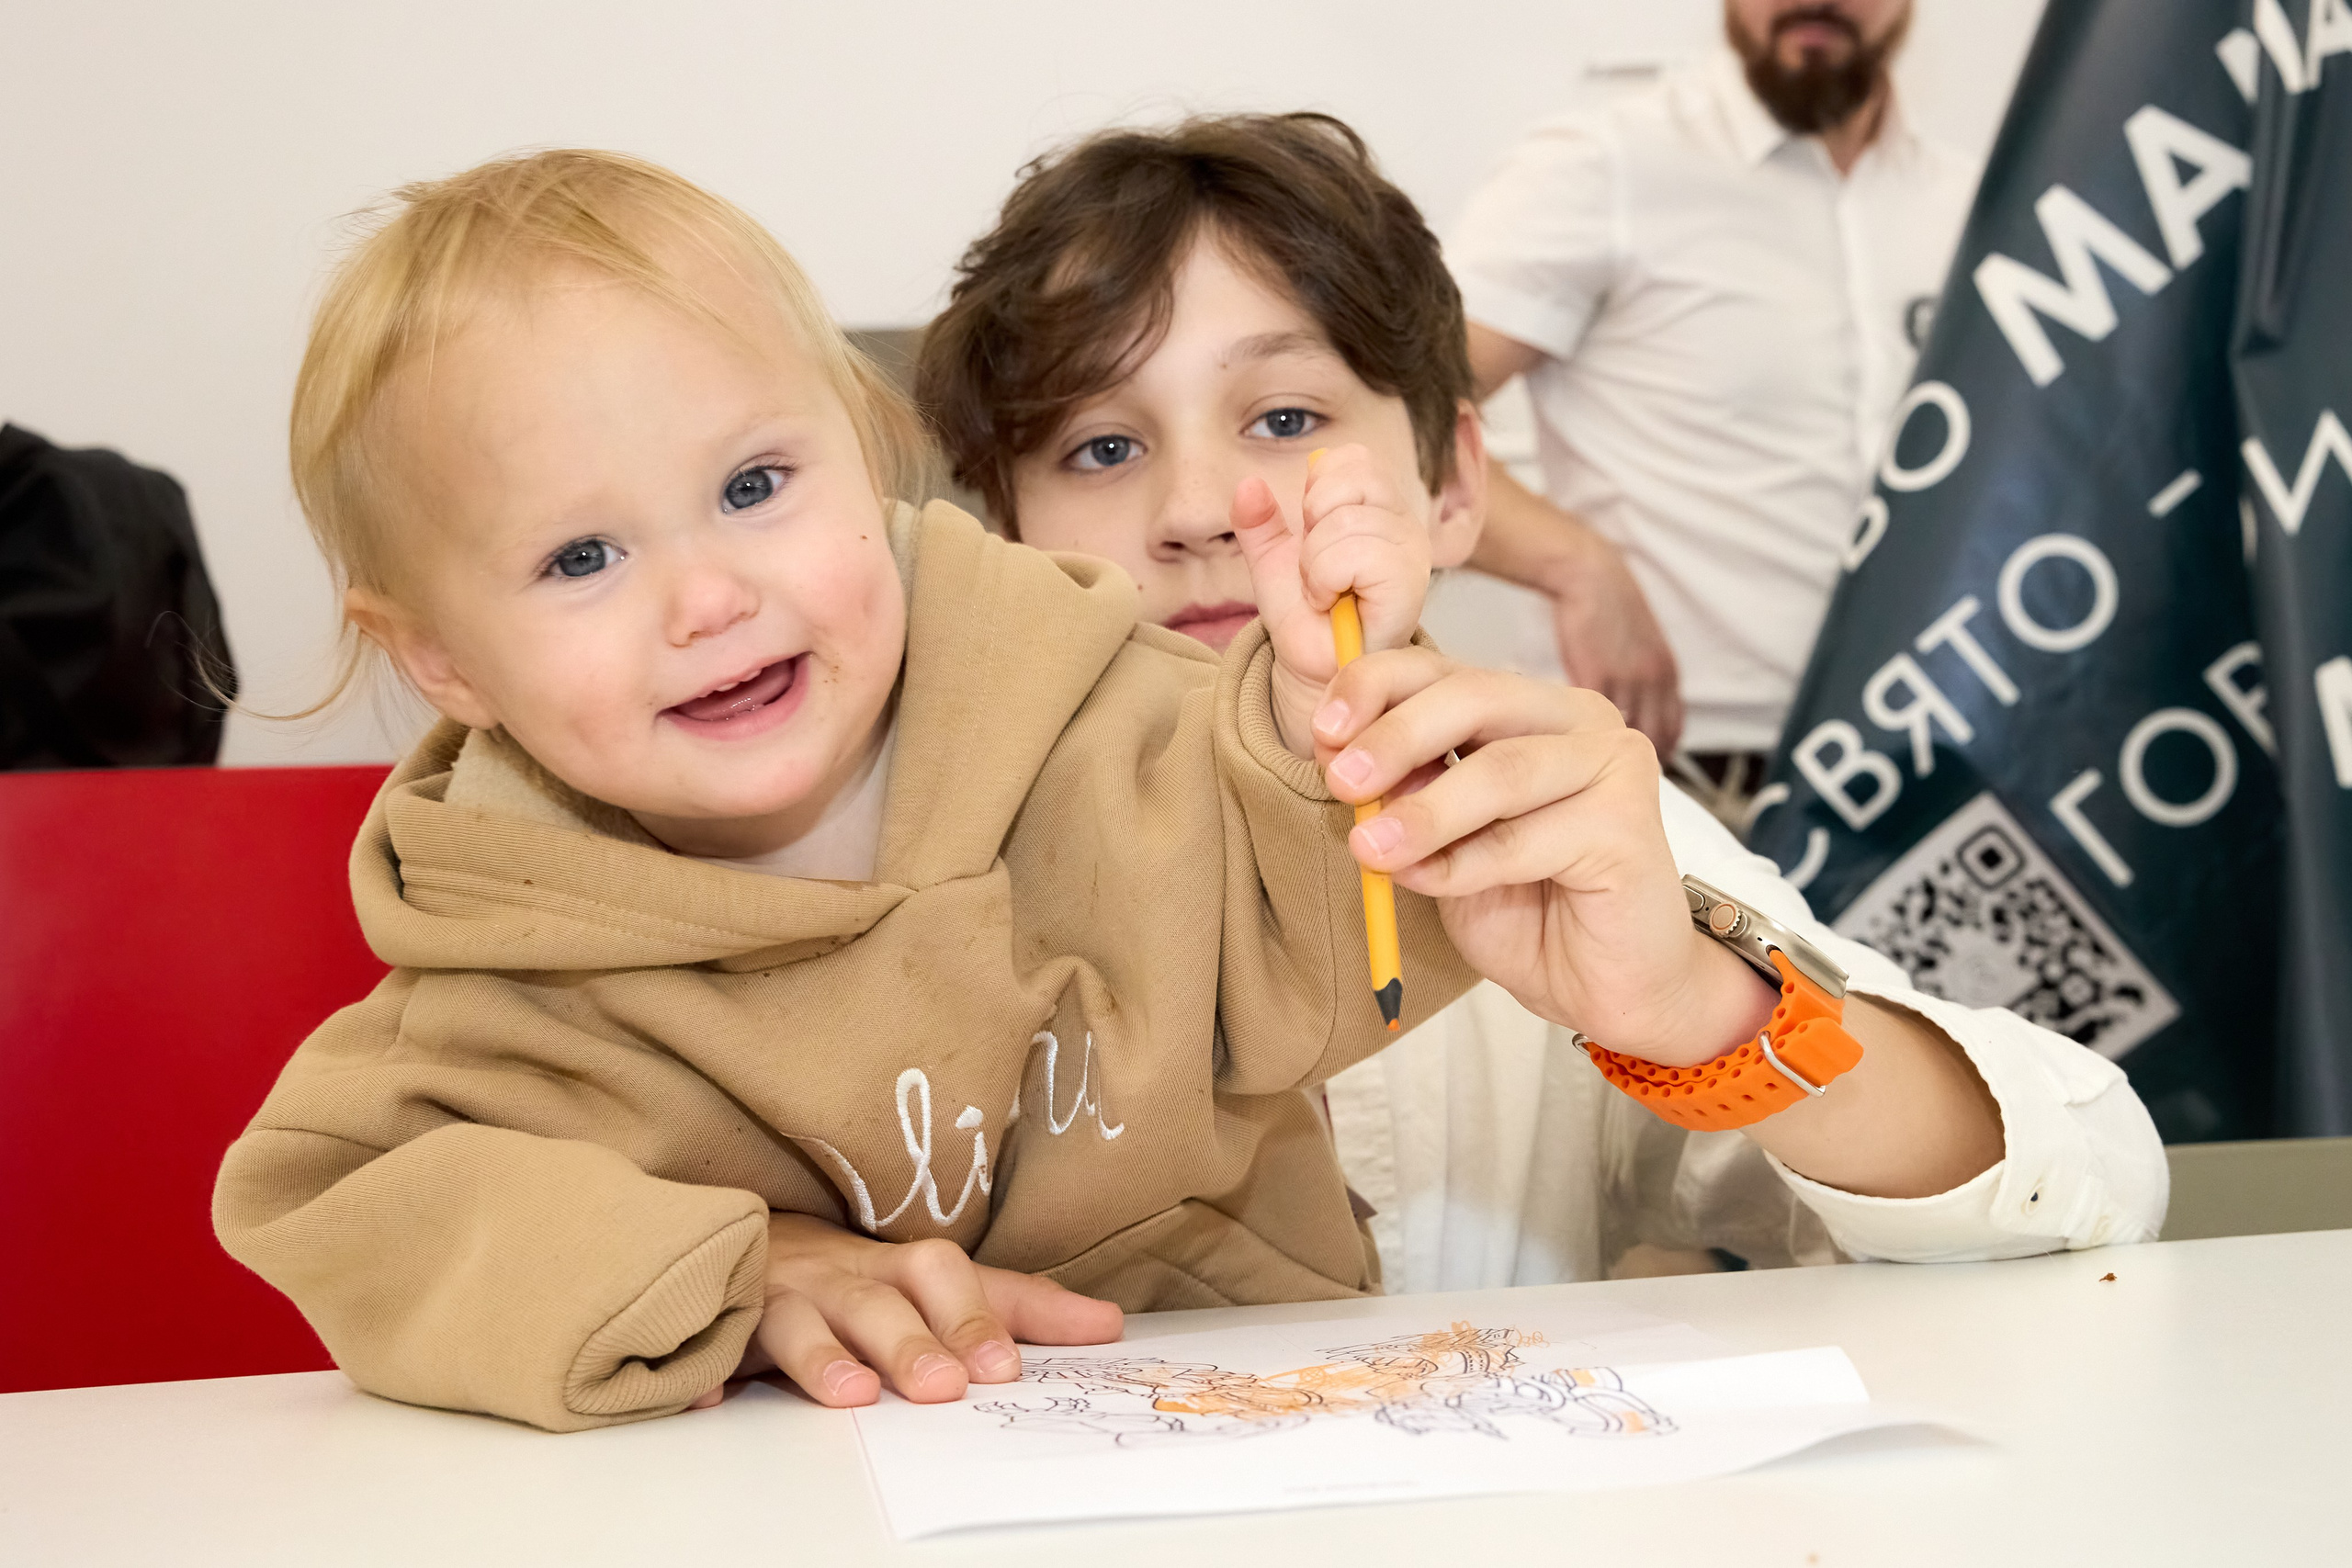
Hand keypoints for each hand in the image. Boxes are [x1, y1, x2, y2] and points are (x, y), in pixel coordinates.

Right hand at [688, 1213, 1122, 1410]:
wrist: (750, 1239)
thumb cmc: (857, 1277)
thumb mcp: (940, 1286)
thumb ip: (1018, 1307)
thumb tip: (1109, 1325)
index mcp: (901, 1270)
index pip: (956, 1279)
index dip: (985, 1317)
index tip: (1013, 1364)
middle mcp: (844, 1278)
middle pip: (882, 1299)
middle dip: (915, 1340)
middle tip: (947, 1386)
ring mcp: (781, 1298)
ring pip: (801, 1320)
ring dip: (825, 1357)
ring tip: (855, 1396)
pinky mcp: (724, 1323)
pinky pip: (710, 1341)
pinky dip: (704, 1370)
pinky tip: (710, 1398)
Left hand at [1231, 444, 1432, 757]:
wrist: (1318, 675)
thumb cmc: (1309, 623)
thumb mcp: (1273, 566)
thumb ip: (1259, 525)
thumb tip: (1246, 485)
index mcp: (1380, 510)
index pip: (1352, 458)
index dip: (1317, 490)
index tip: (1312, 537)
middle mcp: (1405, 526)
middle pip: (1346, 481)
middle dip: (1311, 528)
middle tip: (1318, 572)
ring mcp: (1413, 554)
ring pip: (1343, 520)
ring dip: (1315, 562)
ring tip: (1325, 592)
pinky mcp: (1409, 585)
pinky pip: (1355, 553)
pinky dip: (1326, 577)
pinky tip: (1333, 601)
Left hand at [1312, 649, 1770, 1065]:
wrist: (1606, 985)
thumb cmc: (1527, 906)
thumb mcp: (1444, 839)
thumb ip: (1411, 791)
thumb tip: (1346, 757)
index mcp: (1528, 707)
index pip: (1445, 670)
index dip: (1377, 688)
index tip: (1322, 731)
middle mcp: (1578, 720)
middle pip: (1474, 699)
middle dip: (1395, 736)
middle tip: (1341, 781)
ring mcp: (1613, 765)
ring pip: (1500, 770)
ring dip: (1423, 811)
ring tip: (1368, 846)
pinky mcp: (1630, 826)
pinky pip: (1525, 840)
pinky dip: (1463, 865)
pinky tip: (1428, 883)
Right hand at [1536, 529, 1683, 756]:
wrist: (1591, 576)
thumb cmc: (1610, 607)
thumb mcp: (1641, 646)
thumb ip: (1642, 680)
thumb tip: (1632, 715)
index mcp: (1668, 673)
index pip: (1674, 727)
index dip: (1663, 752)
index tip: (1647, 768)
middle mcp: (1654, 680)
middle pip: (1653, 737)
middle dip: (1638, 761)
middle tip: (1619, 778)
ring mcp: (1625, 679)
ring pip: (1622, 731)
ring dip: (1607, 749)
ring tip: (1589, 763)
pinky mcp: (1594, 675)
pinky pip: (1591, 717)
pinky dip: (1581, 731)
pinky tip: (1569, 739)